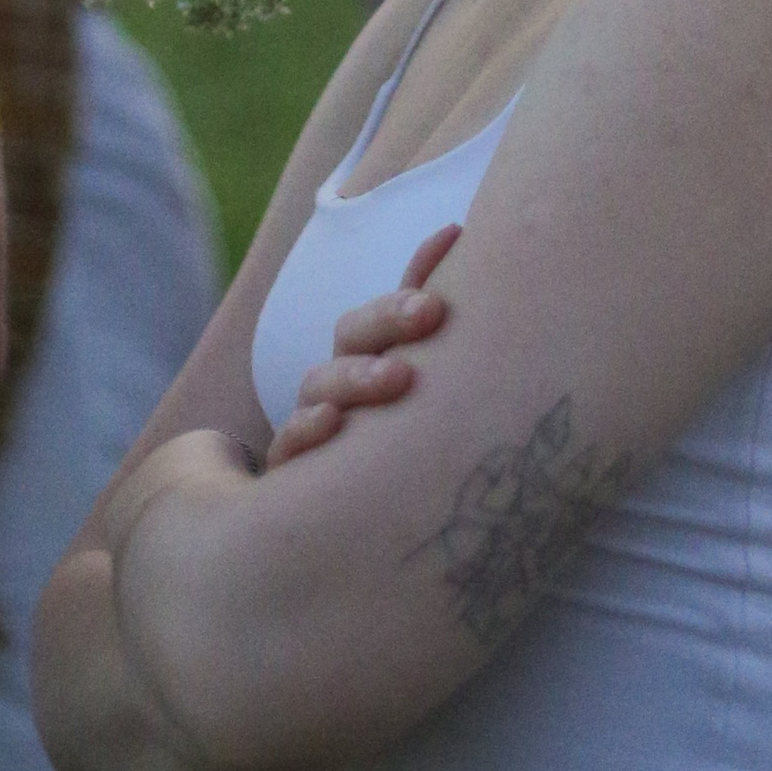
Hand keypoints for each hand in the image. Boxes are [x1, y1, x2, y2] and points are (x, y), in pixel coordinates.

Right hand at [264, 224, 460, 467]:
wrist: (346, 536)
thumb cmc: (403, 456)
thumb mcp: (436, 405)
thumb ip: (454, 344)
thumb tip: (481, 254)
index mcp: (377, 358)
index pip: (396, 303)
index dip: (421, 266)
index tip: (455, 234)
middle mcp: (343, 383)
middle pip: (354, 333)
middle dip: (391, 316)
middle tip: (431, 310)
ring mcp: (315, 421)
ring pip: (322, 384)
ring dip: (358, 374)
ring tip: (399, 375)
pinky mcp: (292, 470)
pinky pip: (290, 443)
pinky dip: (308, 428)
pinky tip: (333, 422)